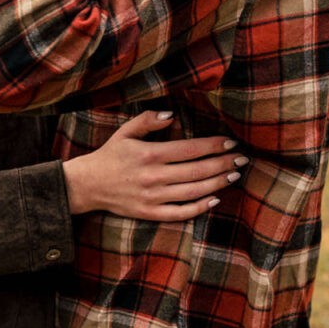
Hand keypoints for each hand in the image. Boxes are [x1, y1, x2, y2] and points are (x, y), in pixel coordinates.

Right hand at [61, 110, 244, 219]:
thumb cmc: (110, 155)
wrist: (86, 186)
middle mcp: (153, 176)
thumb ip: (148, 120)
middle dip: (223, 163)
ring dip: (217, 183)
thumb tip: (171, 114)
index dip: (214, 145)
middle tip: (242, 159)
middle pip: (197, 170)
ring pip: (193, 191)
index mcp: (149, 154)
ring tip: (234, 175)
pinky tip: (215, 199)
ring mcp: (152, 198)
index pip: (190, 149)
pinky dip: (199, 208)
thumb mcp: (125, 132)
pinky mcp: (149, 214)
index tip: (231, 142)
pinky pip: (180, 213)